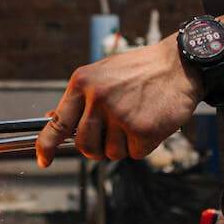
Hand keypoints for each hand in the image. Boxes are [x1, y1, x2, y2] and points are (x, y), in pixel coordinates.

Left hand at [35, 38, 202, 166]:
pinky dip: (143, 145)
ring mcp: (119, 114)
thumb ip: (80, 99)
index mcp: (82, 83)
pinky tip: (151, 123)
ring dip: (123, 146)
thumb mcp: (103, 75)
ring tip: (136, 120)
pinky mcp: (141, 129)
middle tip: (113, 135)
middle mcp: (97, 98)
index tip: (43, 160)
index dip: (46, 145)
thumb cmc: (140, 71)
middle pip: (84, 146)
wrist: (179, 64)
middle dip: (97, 148)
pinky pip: (134, 154)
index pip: (58, 122)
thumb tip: (53, 120)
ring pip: (110, 153)